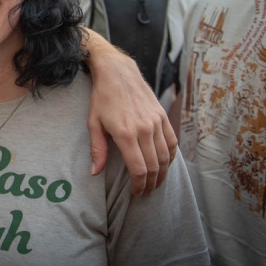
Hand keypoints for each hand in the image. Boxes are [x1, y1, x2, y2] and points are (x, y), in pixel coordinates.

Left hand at [86, 46, 176, 195]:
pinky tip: (165, 164)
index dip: (139, 185)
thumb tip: (95, 172)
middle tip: (146, 192)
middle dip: (151, 183)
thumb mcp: (93, 123)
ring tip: (156, 183)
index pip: (138, 168)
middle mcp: (144, 129)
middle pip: (154, 166)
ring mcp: (156, 122)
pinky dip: (170, 157)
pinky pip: (172, 142)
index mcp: (125, 133)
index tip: (136, 193)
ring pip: (165, 156)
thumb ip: (97, 149)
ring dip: (163, 174)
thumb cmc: (102, 98)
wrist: (117, 72)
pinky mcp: (162, 116)